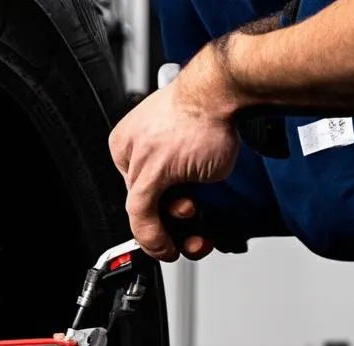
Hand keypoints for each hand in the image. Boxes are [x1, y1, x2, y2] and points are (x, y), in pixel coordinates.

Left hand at [109, 44, 239, 260]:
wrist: (223, 89)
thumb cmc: (210, 106)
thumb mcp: (183, 143)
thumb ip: (174, 172)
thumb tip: (181, 198)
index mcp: (129, 140)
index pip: (136, 187)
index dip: (154, 212)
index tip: (167, 230)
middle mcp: (131, 151)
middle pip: (142, 201)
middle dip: (165, 230)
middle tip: (176, 247)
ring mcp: (141, 162)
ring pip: (141, 211)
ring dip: (166, 235)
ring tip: (191, 240)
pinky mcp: (153, 172)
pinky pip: (142, 213)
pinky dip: (154, 236)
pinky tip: (168, 248)